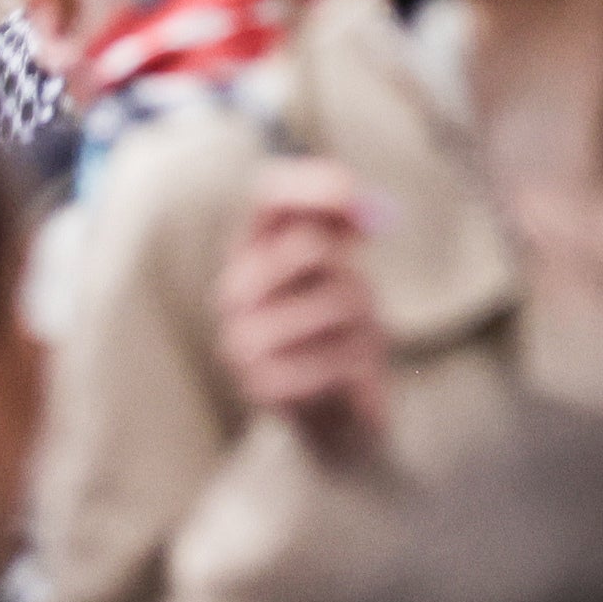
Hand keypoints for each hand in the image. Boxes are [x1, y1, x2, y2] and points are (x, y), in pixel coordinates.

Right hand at [214, 157, 389, 468]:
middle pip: (309, 245)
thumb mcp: (338, 269)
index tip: (356, 194)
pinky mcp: (264, 386)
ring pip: (339, 300)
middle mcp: (232, 290)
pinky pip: (341, 355)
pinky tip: (348, 378)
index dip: (313, 186)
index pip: (268, 195)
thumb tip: (370, 208)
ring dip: (365, 322)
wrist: (332, 415)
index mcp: (247, 249)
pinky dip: (363, 364)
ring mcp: (242, 340)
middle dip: (349, 270)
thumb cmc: (334, 329)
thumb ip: (343, 227)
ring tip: (351, 343)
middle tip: (358, 299)